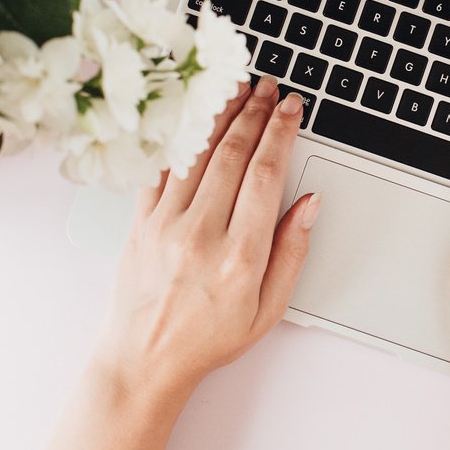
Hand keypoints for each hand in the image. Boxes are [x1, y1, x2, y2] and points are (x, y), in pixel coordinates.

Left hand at [94, 75, 319, 406]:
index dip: (281, 132)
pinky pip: (162, 169)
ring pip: (197, 152)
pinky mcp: (139, 223)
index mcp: (239, 256)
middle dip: (255, 112)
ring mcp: (165, 225)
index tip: (291, 107)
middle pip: (233, 153)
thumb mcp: (268, 310)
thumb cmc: (207, 339)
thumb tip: (310, 203)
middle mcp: (201, 234)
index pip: (266, 174)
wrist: (143, 361)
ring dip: (220, 114)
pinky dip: (181, 138)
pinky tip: (195, 119)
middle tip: (268, 88)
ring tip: (236, 89)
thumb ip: (292, 252)